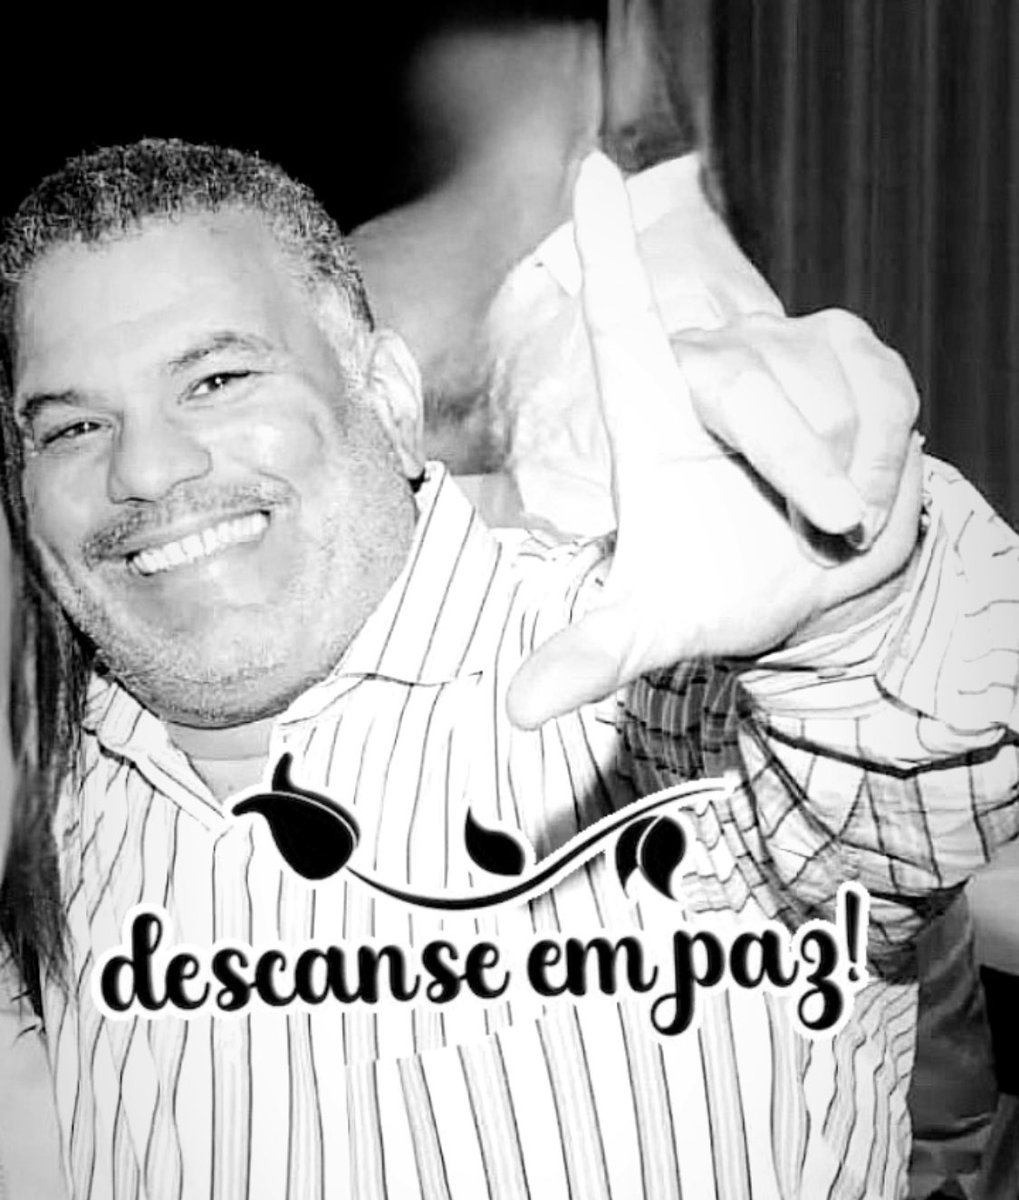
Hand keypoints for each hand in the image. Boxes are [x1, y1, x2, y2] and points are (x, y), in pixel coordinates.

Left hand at [507, 152, 921, 728]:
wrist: (823, 586)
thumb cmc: (725, 587)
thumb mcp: (657, 626)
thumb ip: (593, 655)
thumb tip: (519, 708)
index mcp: (651, 416)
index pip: (620, 313)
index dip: (607, 243)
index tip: (590, 168)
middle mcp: (713, 369)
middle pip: (748, 386)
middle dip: (797, 470)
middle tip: (821, 528)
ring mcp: (787, 352)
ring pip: (827, 394)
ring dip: (842, 476)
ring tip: (824, 509)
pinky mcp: (855, 353)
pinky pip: (883, 395)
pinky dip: (885, 459)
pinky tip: (861, 478)